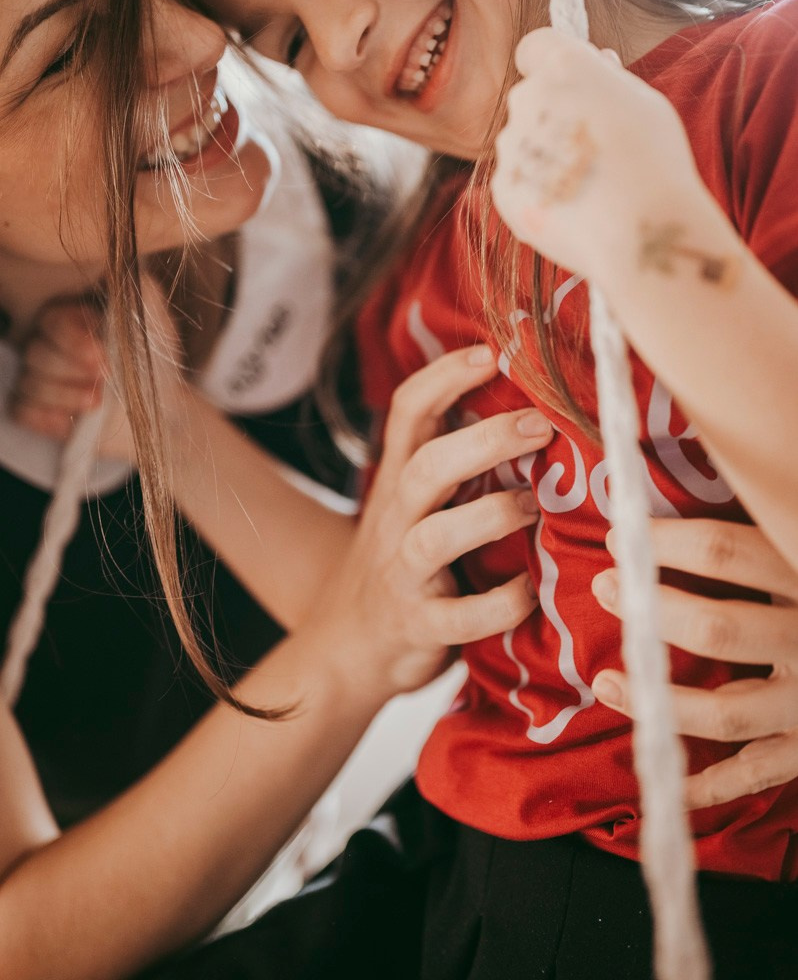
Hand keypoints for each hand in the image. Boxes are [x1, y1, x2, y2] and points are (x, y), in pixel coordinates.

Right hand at [12, 277, 182, 462]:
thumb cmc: (157, 362)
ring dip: (62, 394)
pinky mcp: (42, 411)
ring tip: (98, 401)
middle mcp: (53, 346)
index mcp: (74, 319)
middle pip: (36, 352)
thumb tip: (118, 265)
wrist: (166, 409)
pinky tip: (72, 421)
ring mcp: (45, 379)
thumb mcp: (157, 324)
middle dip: (68, 368)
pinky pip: (21, 409)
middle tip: (103, 377)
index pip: (54, 320)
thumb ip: (140, 292)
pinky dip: (44, 417)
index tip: (103, 355)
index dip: (73, 339)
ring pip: (28, 382)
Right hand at [316, 345, 552, 698]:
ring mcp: (403, 574)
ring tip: (535, 505)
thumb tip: (531, 409)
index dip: (444, 378)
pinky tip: (531, 591)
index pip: (409, 413)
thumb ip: (456, 465)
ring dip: (490, 516)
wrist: (347, 648)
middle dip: (483, 441)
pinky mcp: (419, 626)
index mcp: (399, 481)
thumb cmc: (403, 564)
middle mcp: (395, 519)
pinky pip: (459, 617)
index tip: (490, 353)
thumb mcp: (415, 505)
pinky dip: (500, 604)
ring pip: (434, 537)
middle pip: (426, 466)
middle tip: (540, 424)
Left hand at [491, 28, 699, 280]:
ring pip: (522, 144)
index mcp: (564, 65)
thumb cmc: (654, 162)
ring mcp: (510, 146)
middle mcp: (528, 98)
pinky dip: (539, 193)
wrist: (640, 231)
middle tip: (591, 146)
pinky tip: (573, 209)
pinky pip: (518, 183)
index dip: (549, 66)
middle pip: (529, 98)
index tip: (569, 87)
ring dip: (546, 158)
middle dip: (551, 116)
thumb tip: (596, 62)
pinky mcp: (503, 189)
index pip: (534, 47)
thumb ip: (607, 80)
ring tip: (588, 186)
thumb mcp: (643, 102)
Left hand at [590, 517, 797, 807]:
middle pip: (719, 627)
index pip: (726, 552)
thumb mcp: (796, 551)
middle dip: (651, 610)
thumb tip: (705, 461)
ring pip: (726, 711)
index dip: (665, 543)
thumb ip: (758, 536)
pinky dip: (708, 786)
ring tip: (606, 682)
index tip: (619, 534)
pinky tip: (662, 783)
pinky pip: (756, 774)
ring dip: (657, 701)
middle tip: (603, 587)